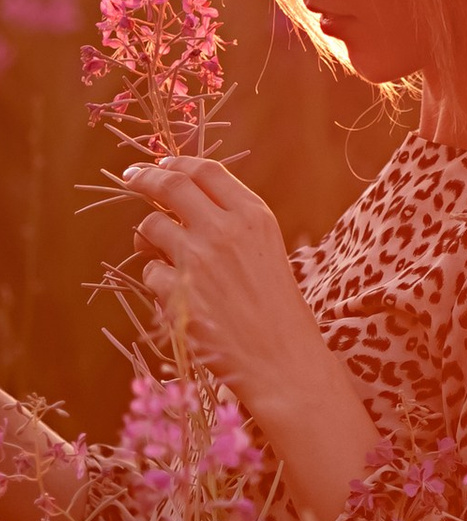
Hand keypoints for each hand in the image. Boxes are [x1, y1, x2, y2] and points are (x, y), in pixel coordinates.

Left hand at [123, 157, 379, 520]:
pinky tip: (183, 298)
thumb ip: (227, 222)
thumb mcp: (264, 250)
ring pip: (150, 227)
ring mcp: (198, 259)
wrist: (281, 357)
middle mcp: (226, 229)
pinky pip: (150, 272)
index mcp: (255, 215)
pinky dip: (159, 282)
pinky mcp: (175, 291)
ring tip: (164, 256)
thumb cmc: (275, 305)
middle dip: (144, 177)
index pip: (206, 170)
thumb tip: (170, 205)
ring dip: (148, 238)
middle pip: (171, 184)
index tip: (158, 165)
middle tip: (131, 178)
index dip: (176, 163)